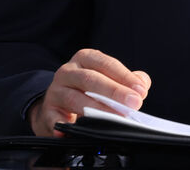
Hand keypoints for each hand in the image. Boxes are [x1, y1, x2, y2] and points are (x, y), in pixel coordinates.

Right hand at [29, 48, 151, 136]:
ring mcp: (56, 90)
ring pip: (75, 98)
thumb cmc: (87, 89)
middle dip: (114, 92)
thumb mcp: (107, 78)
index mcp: (85, 58)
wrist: (55, 104)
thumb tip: (142, 84)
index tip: (141, 91)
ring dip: (97, 109)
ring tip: (114, 117)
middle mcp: (68, 71)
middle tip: (133, 103)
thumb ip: (128, 80)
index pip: (107, 64)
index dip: (125, 77)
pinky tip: (72, 130)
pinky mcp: (47, 111)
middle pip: (91, 79)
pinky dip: (63, 125)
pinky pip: (55, 118)